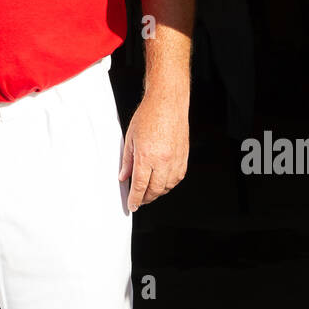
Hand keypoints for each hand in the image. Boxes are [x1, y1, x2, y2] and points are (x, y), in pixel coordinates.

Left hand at [118, 90, 188, 211]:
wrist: (167, 103)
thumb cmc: (149, 115)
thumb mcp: (130, 138)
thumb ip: (127, 160)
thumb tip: (124, 176)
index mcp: (146, 156)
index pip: (139, 185)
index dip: (135, 199)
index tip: (132, 205)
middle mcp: (163, 160)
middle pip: (154, 190)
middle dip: (146, 198)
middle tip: (139, 200)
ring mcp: (175, 159)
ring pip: (167, 186)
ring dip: (158, 192)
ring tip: (149, 191)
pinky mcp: (184, 156)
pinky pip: (177, 177)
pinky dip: (169, 184)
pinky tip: (162, 182)